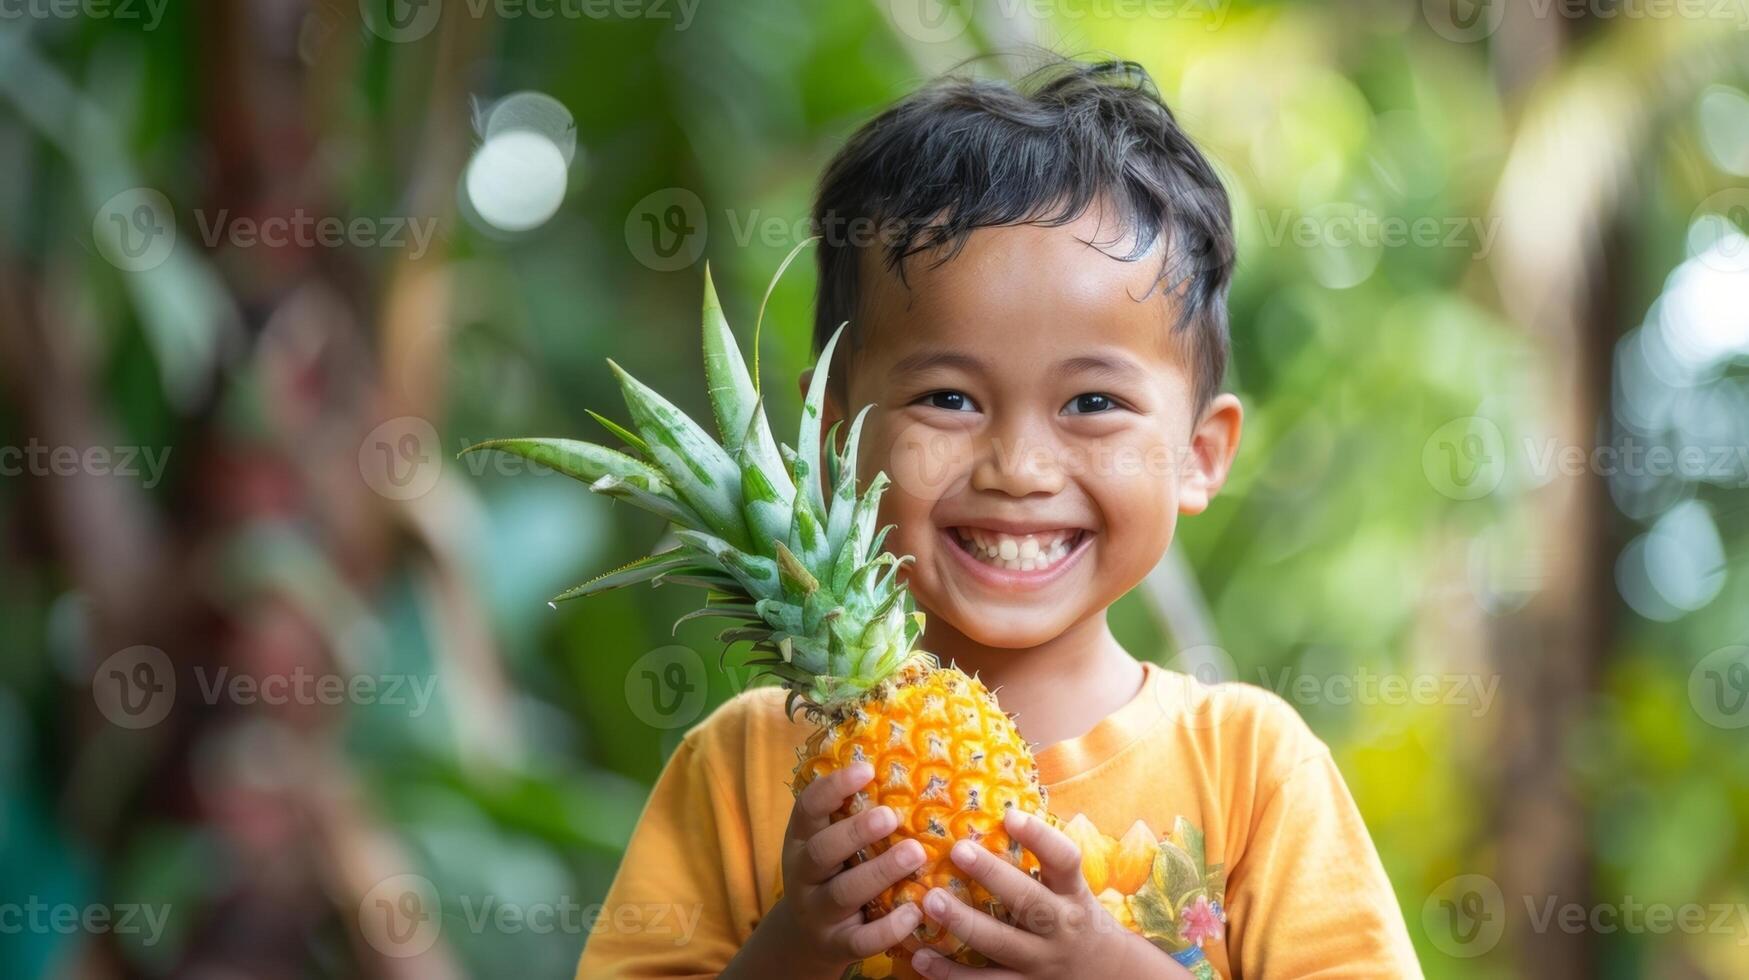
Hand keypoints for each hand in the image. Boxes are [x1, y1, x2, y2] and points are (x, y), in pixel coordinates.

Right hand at [727, 762, 927, 978]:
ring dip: (880, 873)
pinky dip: (887, 929)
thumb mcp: (827, 842)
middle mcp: (803, 875)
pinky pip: (861, 941)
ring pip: (843, 893)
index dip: (834, 787)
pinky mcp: (836, 945)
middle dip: (856, 832)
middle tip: (891, 815)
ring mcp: (817, 912)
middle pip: (823, 851)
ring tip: (916, 854)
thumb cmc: (831, 874)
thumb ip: (849, 815)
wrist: (804, 938)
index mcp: (801, 840)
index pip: (808, 808)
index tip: (867, 770)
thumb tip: (902, 769)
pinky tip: (913, 912)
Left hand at [909, 809, 1191, 979]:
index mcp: (1073, 894)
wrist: (1107, 975)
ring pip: (1003, 945)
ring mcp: (1042, 963)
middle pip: (1030, 902)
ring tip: (930, 902)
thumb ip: (1043, 860)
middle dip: (994, 877)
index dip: (1041, 836)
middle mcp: (1061, 927)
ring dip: (964, 924)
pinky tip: (921, 958)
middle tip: (958, 850)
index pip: (1065, 860)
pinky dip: (951, 974)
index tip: (1010, 815)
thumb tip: (998, 810)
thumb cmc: (1075, 917)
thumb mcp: (1071, 889)